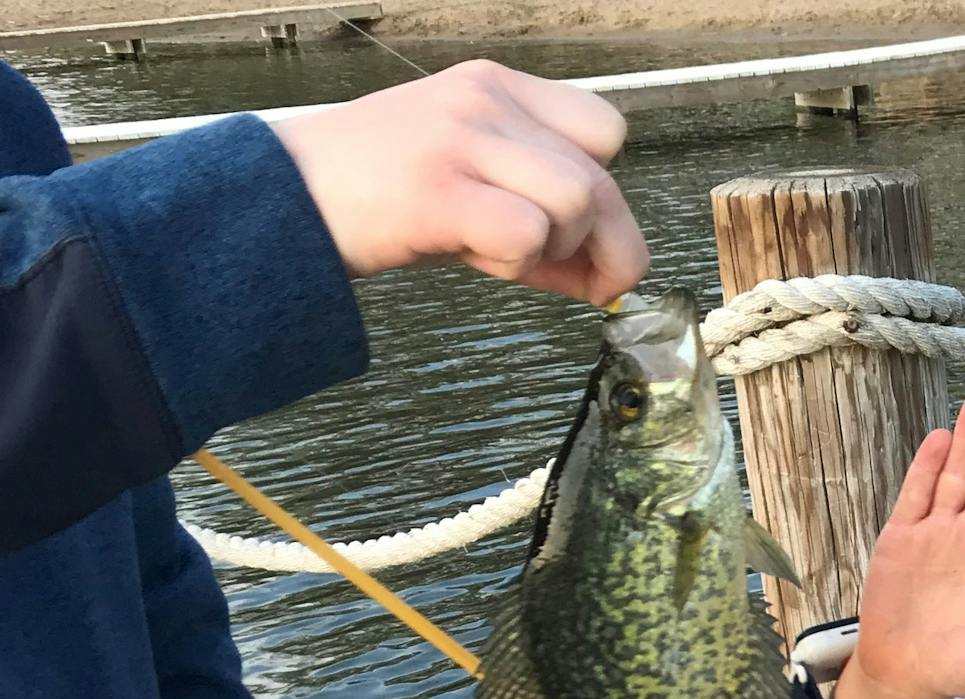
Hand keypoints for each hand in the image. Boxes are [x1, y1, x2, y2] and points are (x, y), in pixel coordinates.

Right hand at [273, 60, 647, 304]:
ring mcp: (460, 139)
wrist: (285, 199)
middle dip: (608, 246)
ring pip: (575, 202)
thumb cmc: (382, 196)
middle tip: (579, 279)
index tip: (580, 235)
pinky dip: (514, 265)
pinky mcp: (437, 188)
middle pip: (601, 177)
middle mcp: (485, 101)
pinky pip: (526, 234)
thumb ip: (544, 215)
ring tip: (497, 251)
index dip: (607, 191)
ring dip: (551, 250)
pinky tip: (472, 256)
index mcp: (498, 86)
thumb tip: (613, 277)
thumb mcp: (473, 181)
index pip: (603, 129)